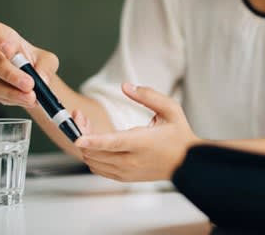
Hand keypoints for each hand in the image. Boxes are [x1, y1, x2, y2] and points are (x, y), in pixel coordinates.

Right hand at [0, 21, 58, 108]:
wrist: (36, 80)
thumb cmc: (38, 63)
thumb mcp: (48, 60)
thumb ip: (45, 67)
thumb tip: (40, 78)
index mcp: (5, 37)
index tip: (10, 51)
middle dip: (12, 75)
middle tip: (30, 84)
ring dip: (14, 92)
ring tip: (32, 97)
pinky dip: (15, 99)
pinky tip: (27, 99)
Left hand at [75, 83, 199, 181]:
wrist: (187, 163)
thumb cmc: (179, 135)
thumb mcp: (170, 109)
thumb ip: (147, 95)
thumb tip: (126, 86)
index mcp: (143, 143)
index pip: (114, 143)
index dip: (94, 141)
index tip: (78, 139)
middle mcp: (133, 161)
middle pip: (96, 152)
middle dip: (81, 134)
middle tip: (79, 116)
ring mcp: (127, 172)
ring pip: (94, 162)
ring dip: (84, 145)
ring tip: (84, 127)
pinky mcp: (124, 177)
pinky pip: (99, 169)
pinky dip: (91, 156)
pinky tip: (94, 142)